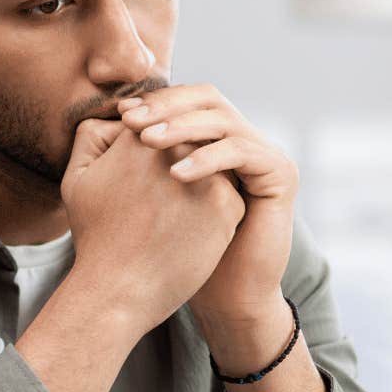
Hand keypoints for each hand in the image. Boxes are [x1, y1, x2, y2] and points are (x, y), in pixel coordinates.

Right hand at [61, 116, 244, 332]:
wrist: (120, 290)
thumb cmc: (96, 238)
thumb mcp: (77, 178)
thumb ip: (92, 135)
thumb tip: (121, 114)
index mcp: (142, 135)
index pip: (161, 125)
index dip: (152, 152)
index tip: (144, 182)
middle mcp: (179, 148)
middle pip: (189, 144)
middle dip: (180, 166)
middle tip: (160, 203)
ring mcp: (208, 175)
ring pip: (213, 168)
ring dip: (203, 184)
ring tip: (175, 217)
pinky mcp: (229, 204)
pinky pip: (228, 196)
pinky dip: (214, 212)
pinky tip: (191, 233)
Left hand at [118, 84, 298, 327]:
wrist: (225, 294)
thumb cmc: (181, 251)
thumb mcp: (153, 196)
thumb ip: (138, 157)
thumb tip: (110, 117)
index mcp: (216, 139)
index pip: (187, 100)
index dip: (154, 101)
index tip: (120, 113)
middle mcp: (242, 139)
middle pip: (207, 97)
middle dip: (167, 106)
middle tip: (132, 120)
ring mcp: (264, 153)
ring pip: (223, 119)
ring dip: (182, 127)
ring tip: (147, 142)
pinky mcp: (280, 173)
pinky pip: (242, 151)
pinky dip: (207, 158)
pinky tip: (176, 174)